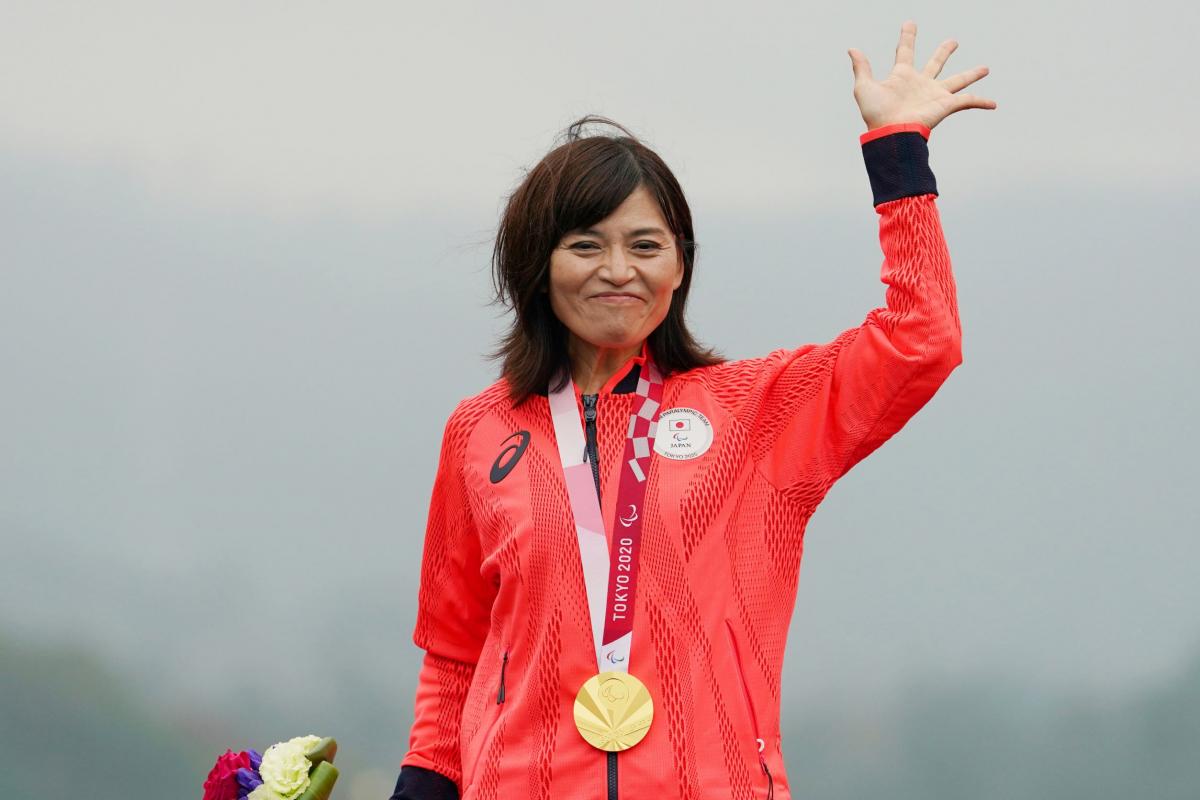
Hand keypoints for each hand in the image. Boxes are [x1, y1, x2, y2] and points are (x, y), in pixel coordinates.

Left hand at [849, 20, 995, 131]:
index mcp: (902, 76)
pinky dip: (981, 102)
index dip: (907, 37)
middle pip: (936, 63)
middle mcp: (920, 84)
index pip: (905, 51)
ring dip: (971, 74)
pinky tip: (993, 103)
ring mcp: (934, 94)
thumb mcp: (864, 87)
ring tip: (985, 68)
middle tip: (953, 42)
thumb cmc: (876, 114)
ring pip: (957, 80)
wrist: (890, 132)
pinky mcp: (945, 105)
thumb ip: (861, 67)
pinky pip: (968, 101)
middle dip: (944, 52)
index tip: (910, 23)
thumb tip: (852, 49)